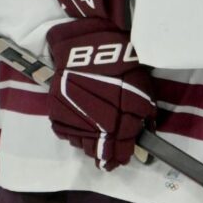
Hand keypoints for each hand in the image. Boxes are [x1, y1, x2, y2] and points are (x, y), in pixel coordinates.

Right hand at [45, 19, 155, 170]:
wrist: (87, 45)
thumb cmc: (119, 64)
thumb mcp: (141, 87)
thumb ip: (143, 112)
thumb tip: (145, 129)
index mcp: (115, 123)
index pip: (118, 151)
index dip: (121, 156)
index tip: (122, 158)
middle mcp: (91, 126)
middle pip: (96, 151)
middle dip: (104, 153)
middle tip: (108, 152)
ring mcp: (71, 119)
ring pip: (80, 144)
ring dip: (88, 143)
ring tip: (96, 138)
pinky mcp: (56, 111)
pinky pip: (65, 132)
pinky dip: (74, 132)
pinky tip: (82, 126)